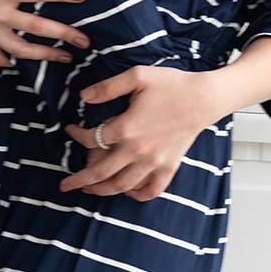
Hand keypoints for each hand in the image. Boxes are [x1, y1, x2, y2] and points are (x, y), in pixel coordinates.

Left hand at [61, 65, 217, 200]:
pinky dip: (137, 195)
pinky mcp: (169, 166)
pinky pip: (152, 190)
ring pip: (122, 186)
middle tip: (65, 184)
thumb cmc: (173, 85)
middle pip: (101, 173)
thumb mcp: (137, 76)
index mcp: (126, 128)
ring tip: (89, 190)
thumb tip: (84, 96)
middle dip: (79, 180)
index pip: (91, 139)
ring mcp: (154, 162)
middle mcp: (138, 150)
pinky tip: (127, 192)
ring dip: (102, 191)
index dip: (76, 135)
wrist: (204, 97)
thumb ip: (108, 87)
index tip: (71, 130)